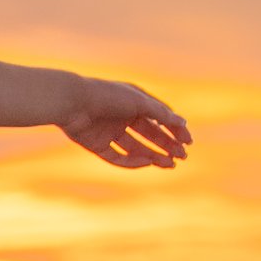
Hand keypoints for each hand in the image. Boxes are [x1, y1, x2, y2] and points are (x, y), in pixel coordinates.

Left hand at [58, 78, 190, 170]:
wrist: (72, 102)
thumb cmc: (107, 96)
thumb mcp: (138, 102)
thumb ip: (160, 113)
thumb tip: (182, 122)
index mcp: (133, 102)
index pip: (159, 117)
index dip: (175, 129)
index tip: (188, 141)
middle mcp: (122, 116)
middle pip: (149, 134)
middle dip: (167, 145)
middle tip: (182, 156)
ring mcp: (109, 132)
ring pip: (136, 148)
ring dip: (154, 155)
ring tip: (170, 164)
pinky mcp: (96, 145)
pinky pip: (117, 157)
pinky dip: (132, 162)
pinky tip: (147, 162)